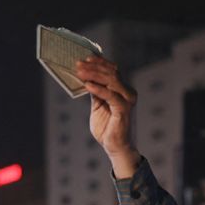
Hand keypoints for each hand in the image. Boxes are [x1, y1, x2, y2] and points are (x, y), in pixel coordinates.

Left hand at [76, 56, 138, 173]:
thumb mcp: (97, 106)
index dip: (98, 63)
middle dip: (93, 67)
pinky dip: (98, 89)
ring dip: (93, 74)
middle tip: (78, 64)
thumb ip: (95, 92)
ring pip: (111, 80)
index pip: (111, 70)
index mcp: (122, 89)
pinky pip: (110, 95)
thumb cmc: (106, 127)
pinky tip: (87, 85)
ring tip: (79, 72)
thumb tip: (86, 78)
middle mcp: (127, 91)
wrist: (114, 146)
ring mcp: (127, 99)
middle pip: (111, 72)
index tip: (84, 59)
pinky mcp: (124, 109)